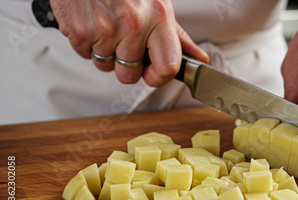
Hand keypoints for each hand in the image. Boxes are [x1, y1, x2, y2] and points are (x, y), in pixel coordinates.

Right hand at [50, 0, 208, 86]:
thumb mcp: (158, 4)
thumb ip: (177, 36)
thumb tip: (199, 58)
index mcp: (159, 18)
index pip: (168, 67)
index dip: (158, 78)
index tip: (152, 74)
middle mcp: (134, 25)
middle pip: (130, 75)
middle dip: (125, 65)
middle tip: (123, 42)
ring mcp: (106, 30)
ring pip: (105, 66)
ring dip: (104, 52)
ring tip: (106, 26)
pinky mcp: (81, 31)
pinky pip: (85, 54)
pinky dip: (87, 43)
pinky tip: (92, 22)